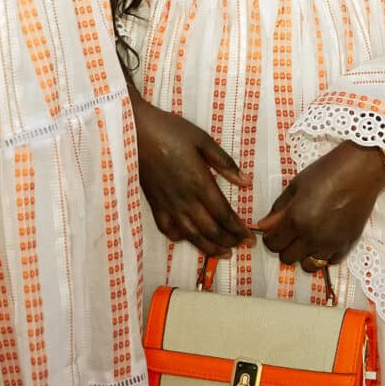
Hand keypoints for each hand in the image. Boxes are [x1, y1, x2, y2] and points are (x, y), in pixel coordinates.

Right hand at [133, 93, 250, 257]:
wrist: (135, 132)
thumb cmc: (171, 131)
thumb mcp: (203, 140)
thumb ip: (225, 163)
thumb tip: (246, 182)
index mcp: (200, 183)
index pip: (224, 215)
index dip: (238, 230)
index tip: (250, 238)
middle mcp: (185, 200)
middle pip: (210, 230)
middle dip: (228, 242)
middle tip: (241, 246)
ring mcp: (168, 205)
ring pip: (191, 235)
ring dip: (209, 248)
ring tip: (223, 253)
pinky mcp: (154, 204)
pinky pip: (167, 229)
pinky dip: (179, 238)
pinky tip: (187, 238)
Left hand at [251, 143, 384, 271]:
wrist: (361, 170)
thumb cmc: (326, 172)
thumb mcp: (296, 185)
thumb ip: (278, 208)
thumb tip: (263, 225)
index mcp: (296, 219)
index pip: (273, 244)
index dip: (270, 237)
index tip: (276, 229)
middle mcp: (312, 237)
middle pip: (288, 258)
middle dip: (285, 247)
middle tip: (291, 232)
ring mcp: (331, 244)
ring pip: (308, 266)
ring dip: (304, 255)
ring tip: (308, 239)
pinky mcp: (348, 245)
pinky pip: (330, 262)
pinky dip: (324, 255)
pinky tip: (325, 239)